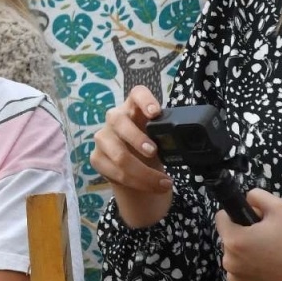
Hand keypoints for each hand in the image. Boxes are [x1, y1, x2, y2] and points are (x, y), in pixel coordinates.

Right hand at [90, 87, 172, 229]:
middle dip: (137, 139)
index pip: (137, 94)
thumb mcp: (160, 140)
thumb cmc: (150, 148)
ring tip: (163, 182)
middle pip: (119, 121)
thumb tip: (184, 142)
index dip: (145, 100)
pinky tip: (151, 186)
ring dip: (144, 173)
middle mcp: (115, 118)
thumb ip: (167, 136)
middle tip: (154, 153)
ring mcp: (103, 137)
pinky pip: (115, 172)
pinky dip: (137, 183)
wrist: (136, 171)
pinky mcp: (97, 158)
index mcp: (134, 108)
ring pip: (118, 154)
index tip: (155, 113)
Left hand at [215, 189, 281, 280]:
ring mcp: (237, 279)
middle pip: (230, 237)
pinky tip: (273, 269)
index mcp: (234, 240)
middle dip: (245, 234)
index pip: (221, 217)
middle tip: (271, 237)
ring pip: (236, 256)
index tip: (257, 220)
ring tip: (274, 254)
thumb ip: (258, 196)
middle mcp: (229, 261)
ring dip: (248, 252)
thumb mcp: (281, 209)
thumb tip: (247, 200)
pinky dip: (252, 269)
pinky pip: (242, 273)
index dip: (238, 214)